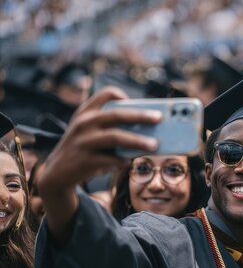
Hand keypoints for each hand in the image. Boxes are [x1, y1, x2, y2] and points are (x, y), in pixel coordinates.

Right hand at [38, 87, 161, 243]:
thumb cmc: (85, 149)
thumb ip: (113, 128)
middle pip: (116, 114)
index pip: (105, 93)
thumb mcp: (91, 133)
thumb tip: (149, 132)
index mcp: (86, 112)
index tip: (138, 101)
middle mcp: (83, 123)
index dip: (123, 94)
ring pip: (115, 137)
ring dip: (137, 141)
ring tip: (154, 145)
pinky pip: (111, 159)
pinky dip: (123, 160)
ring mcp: (83, 141)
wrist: (57, 173)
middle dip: (140, 115)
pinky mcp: (84, 160)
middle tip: (159, 118)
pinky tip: (129, 162)